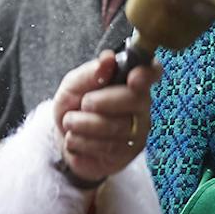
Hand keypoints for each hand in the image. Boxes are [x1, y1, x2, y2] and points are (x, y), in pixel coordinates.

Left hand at [51, 51, 160, 185]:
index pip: (152, 73)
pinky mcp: (126, 154)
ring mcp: (137, 131)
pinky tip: (75, 138)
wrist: (63, 136)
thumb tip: (108, 59)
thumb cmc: (74, 105)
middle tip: (84, 103)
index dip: (147, 74)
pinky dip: (80, 141)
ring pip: (115, 126)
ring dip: (82, 123)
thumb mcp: (74, 84)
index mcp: (131, 81)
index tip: (133, 78)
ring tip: (70, 121)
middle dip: (101, 101)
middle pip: (133, 99)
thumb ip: (91, 72)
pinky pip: (105, 147)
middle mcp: (141, 106)